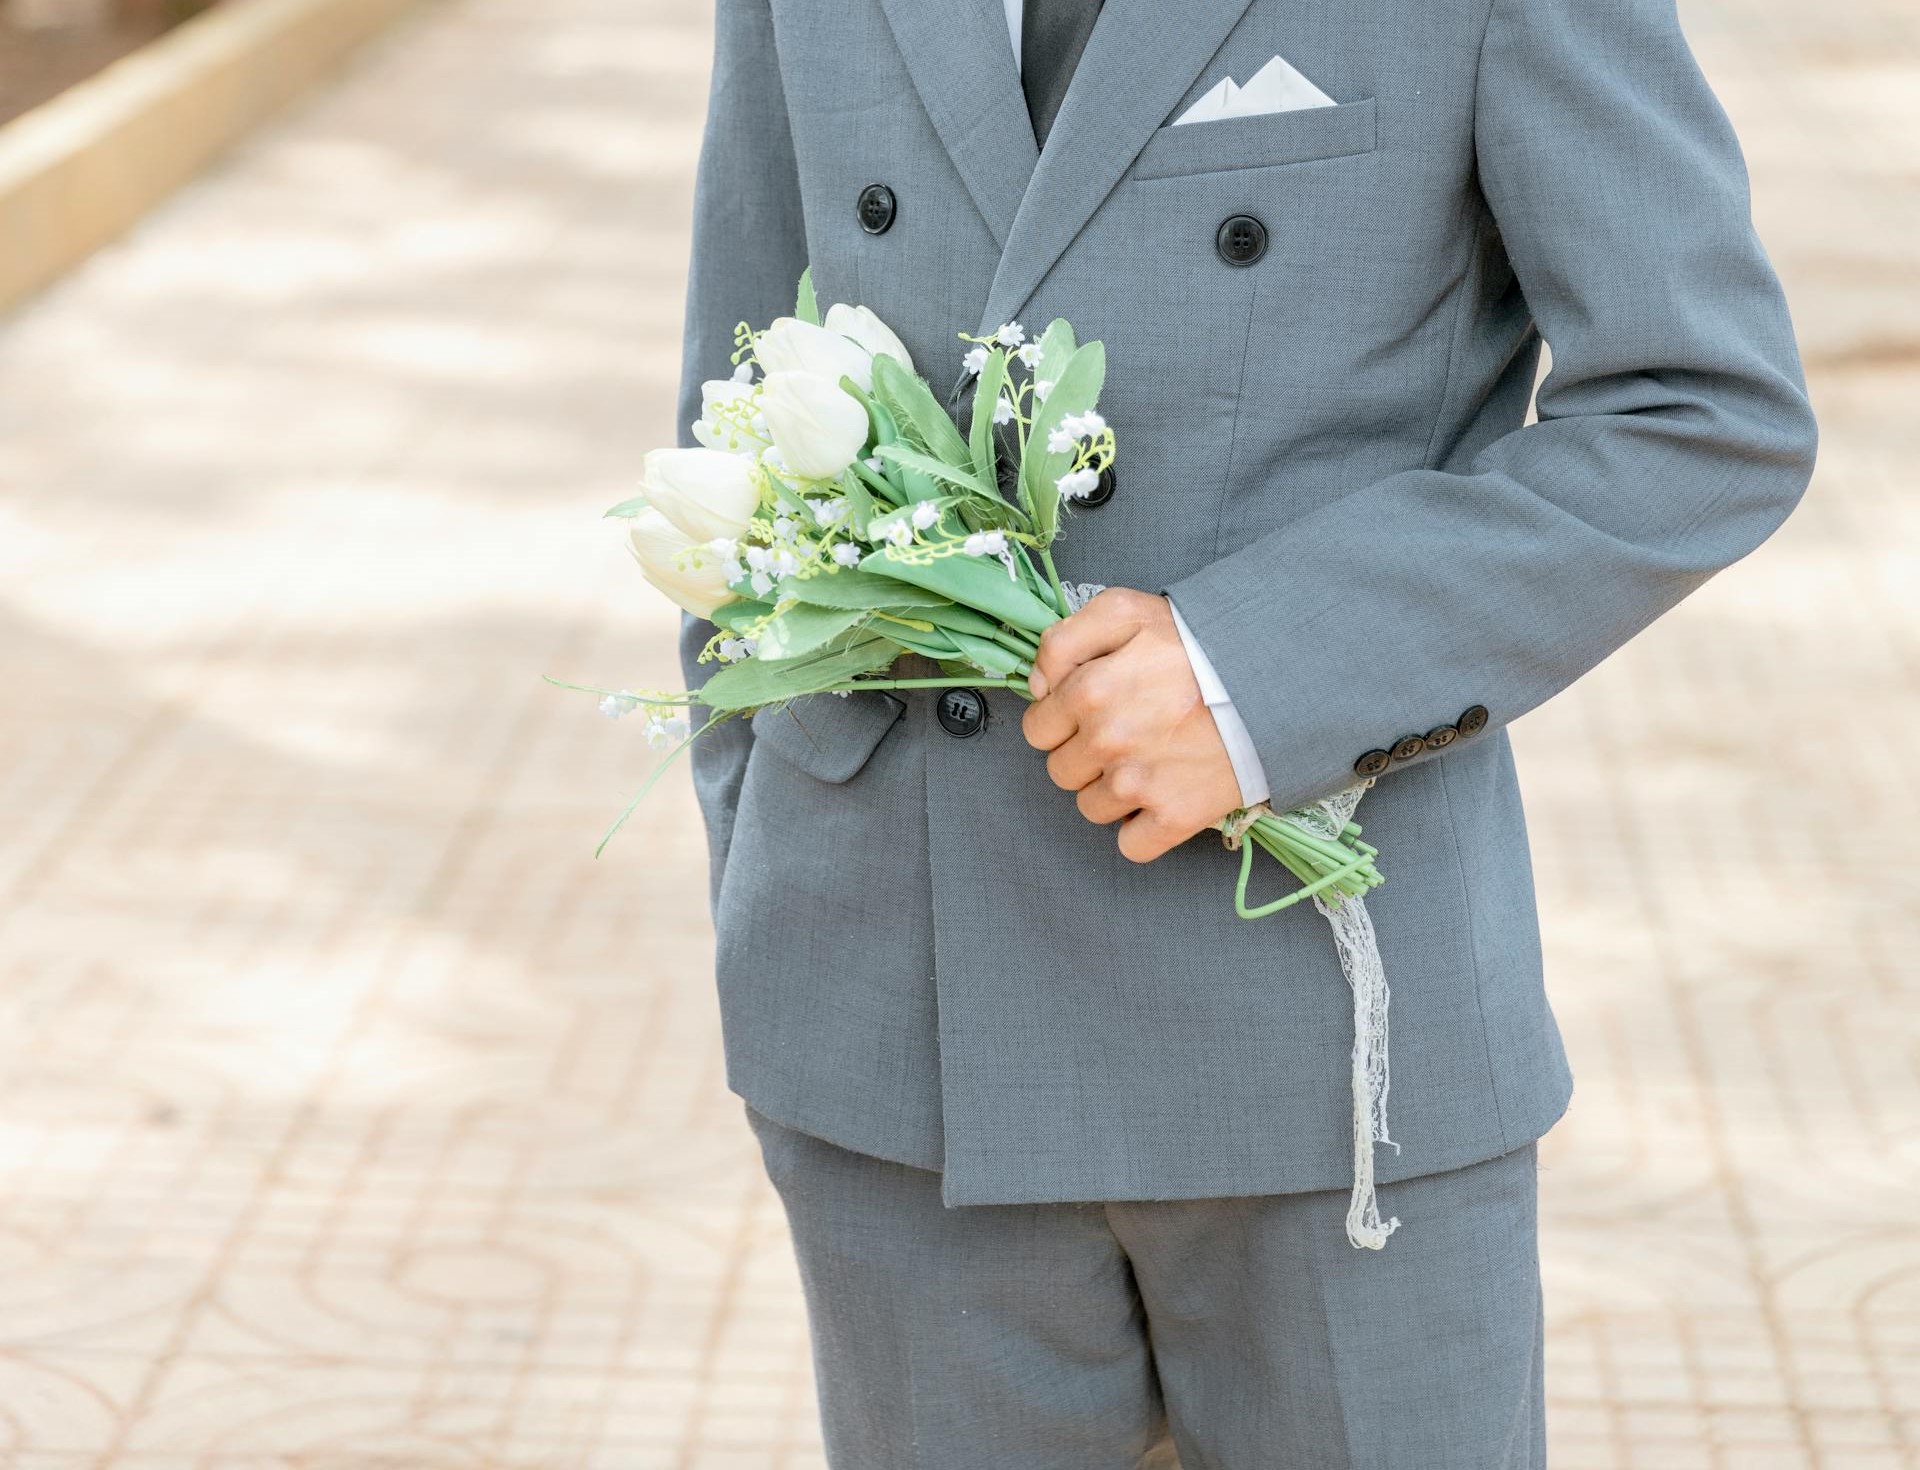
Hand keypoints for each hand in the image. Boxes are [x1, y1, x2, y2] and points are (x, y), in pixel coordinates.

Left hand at [1020, 587, 1242, 861]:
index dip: (1060, 719)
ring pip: (1091, 808)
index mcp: (1088, 691)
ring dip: (1112, 790)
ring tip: (1150, 758)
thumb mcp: (1127, 611)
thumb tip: (1037, 686)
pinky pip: (1131, 844)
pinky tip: (1162, 796)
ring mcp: (1139, 785)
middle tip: (1127, 731)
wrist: (1277, 679)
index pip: (1038, 727)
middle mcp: (1106, 741)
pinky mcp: (1174, 817)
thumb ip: (1065, 640)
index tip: (1091, 711)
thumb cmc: (1201, 643)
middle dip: (1085, 753)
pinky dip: (1142, 828)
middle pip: (1061, 771)